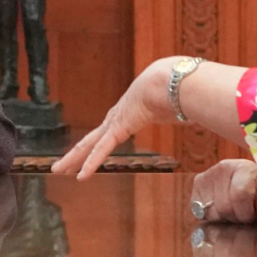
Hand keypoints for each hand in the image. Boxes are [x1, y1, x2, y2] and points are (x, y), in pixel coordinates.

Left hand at [51, 58, 178, 178]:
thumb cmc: (178, 87)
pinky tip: (80, 176)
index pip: (108, 133)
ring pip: (89, 146)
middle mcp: (117, 117)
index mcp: (131, 113)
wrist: (172, 79)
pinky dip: (91, 164)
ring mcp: (115, 122)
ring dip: (73, 159)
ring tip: (58, 170)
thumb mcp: (178, 105)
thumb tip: (197, 114)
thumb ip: (182, 111)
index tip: (88, 152)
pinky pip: (102, 150)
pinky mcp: (118, 128)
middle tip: (61, 164)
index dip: (97, 144)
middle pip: (91, 140)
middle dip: (75, 154)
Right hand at [191, 159, 256, 222]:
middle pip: (224, 206)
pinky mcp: (197, 183)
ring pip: (211, 211)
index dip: (246, 213)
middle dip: (235, 217)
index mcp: (244, 168)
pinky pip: (199, 210)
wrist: (247, 186)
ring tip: (232, 211)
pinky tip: (219, 209)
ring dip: (222, 218)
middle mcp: (223, 167)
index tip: (252, 216)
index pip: (240, 194)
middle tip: (242, 215)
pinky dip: (210, 216)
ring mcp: (208, 174)